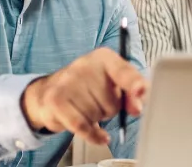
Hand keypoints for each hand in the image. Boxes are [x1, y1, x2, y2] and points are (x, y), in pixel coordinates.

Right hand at [20, 48, 146, 144]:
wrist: (50, 91)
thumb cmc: (88, 87)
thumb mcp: (113, 84)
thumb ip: (131, 93)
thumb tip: (138, 107)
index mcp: (103, 57)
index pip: (123, 71)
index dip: (134, 83)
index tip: (141, 91)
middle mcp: (84, 65)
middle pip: (112, 102)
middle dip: (110, 110)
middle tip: (99, 103)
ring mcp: (67, 81)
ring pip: (97, 115)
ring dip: (96, 119)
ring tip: (88, 109)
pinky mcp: (55, 99)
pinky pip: (81, 126)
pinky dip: (92, 135)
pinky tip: (97, 134)